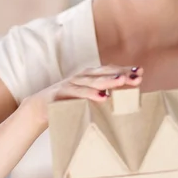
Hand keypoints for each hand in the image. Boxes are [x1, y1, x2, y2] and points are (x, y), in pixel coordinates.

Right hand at [23, 65, 143, 126]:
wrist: (37, 108)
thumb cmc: (66, 105)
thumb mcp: (85, 100)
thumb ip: (101, 97)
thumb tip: (125, 103)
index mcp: (88, 77)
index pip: (109, 70)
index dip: (124, 69)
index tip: (141, 72)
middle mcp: (80, 77)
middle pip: (103, 72)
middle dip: (121, 73)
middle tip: (137, 76)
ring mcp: (70, 84)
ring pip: (92, 81)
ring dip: (108, 80)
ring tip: (122, 81)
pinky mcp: (61, 93)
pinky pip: (77, 93)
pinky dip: (90, 94)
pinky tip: (102, 97)